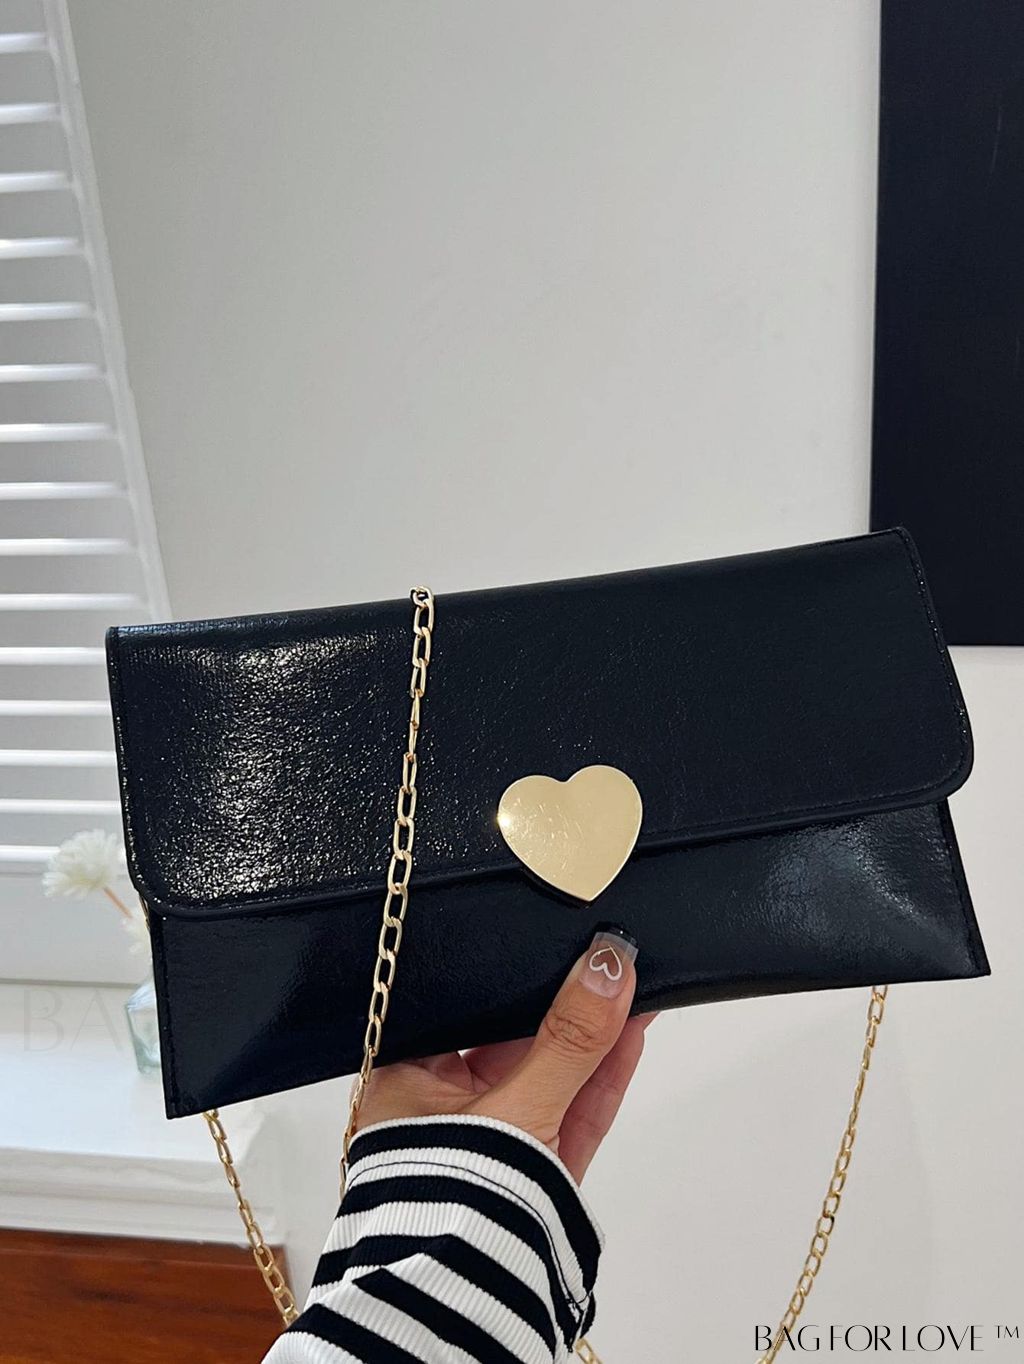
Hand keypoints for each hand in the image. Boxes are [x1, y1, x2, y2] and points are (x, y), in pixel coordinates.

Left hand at [353, 928, 652, 1182]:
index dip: (517, 976)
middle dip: (565, 1002)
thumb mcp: (516, 1107)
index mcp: (407, 1079)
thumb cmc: (453, 1207)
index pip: (468, 1008)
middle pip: (515, 1039)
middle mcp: (445, 1106)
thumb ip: (568, 1038)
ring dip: (594, 1033)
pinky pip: (572, 1112)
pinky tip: (632, 1032)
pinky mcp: (536, 1171)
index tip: (562, 944)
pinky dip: (603, 1075)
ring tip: (633, 979)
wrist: (464, 1310)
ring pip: (552, 1073)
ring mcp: (495, 1140)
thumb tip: (607, 965)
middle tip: (608, 955)